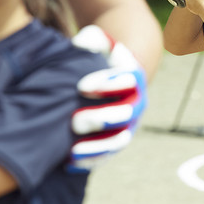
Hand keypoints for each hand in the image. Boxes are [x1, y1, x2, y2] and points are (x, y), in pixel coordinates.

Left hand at [66, 26, 146, 173]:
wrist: (109, 76)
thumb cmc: (98, 58)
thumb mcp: (98, 45)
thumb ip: (94, 40)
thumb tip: (86, 39)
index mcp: (133, 78)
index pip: (130, 80)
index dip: (109, 83)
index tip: (82, 86)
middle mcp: (135, 103)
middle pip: (127, 115)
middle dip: (103, 119)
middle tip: (76, 121)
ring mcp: (127, 125)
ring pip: (119, 140)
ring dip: (98, 148)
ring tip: (73, 151)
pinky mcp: (113, 141)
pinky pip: (106, 156)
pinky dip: (89, 161)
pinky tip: (67, 164)